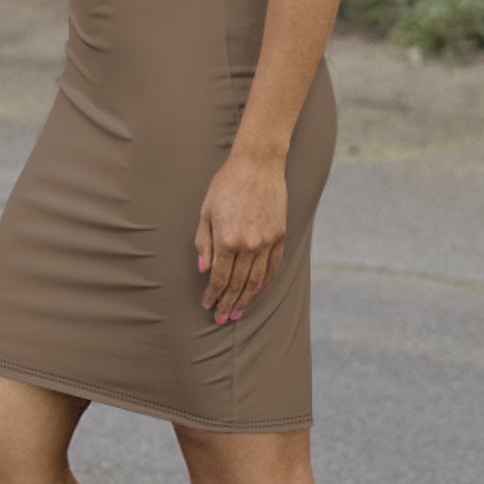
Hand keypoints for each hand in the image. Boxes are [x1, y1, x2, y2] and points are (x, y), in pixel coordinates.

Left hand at [194, 153, 286, 324]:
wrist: (258, 164)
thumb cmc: (227, 184)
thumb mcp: (206, 211)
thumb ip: (204, 242)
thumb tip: (204, 270)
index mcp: (227, 240)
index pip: (219, 277)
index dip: (213, 295)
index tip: (208, 305)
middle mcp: (248, 245)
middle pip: (237, 284)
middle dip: (229, 304)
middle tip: (222, 319)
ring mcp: (267, 242)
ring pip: (256, 280)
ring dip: (246, 299)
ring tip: (239, 312)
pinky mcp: (280, 235)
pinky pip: (273, 266)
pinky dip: (266, 281)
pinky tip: (258, 291)